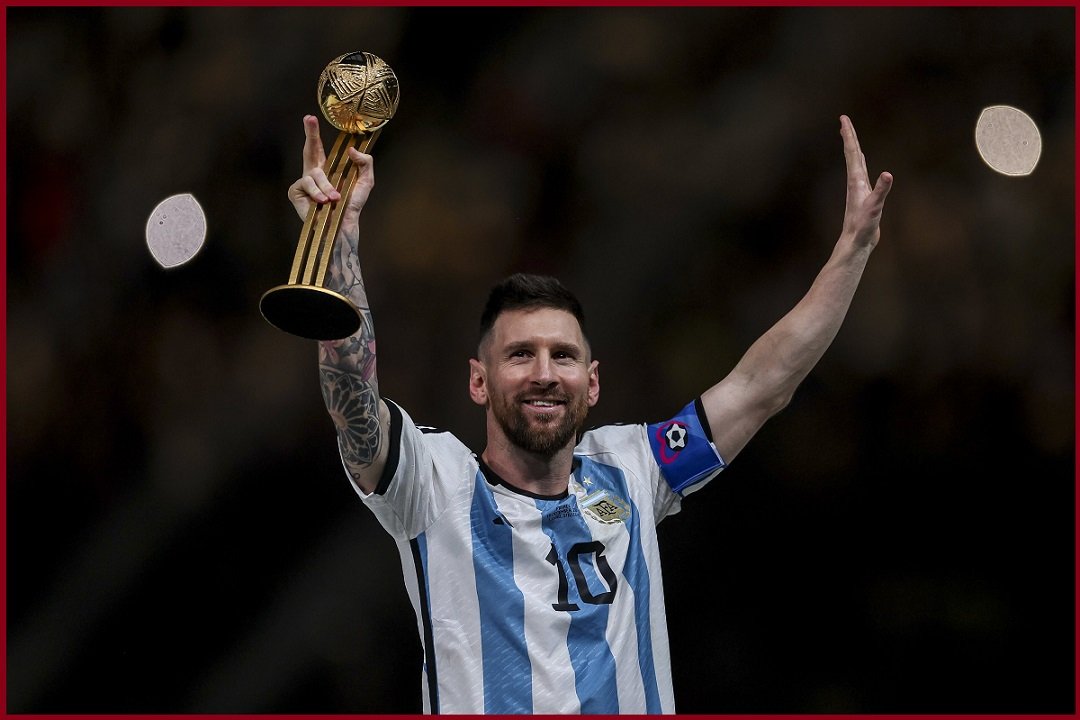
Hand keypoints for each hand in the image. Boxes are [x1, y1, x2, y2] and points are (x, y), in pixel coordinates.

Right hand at [286, 115, 374, 235]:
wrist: (342, 226)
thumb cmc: (352, 206)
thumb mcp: (365, 182)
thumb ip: (365, 164)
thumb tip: (352, 150)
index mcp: (327, 169)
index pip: (319, 148)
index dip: (313, 133)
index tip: (311, 117)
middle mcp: (314, 174)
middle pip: (309, 150)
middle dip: (309, 134)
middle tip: (309, 119)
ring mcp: (304, 183)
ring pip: (313, 173)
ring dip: (326, 186)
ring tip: (334, 198)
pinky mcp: (296, 193)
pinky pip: (306, 184)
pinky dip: (317, 192)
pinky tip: (323, 202)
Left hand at [840, 115, 892, 250]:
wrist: (856, 243)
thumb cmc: (863, 227)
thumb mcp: (874, 208)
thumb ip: (881, 191)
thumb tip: (888, 174)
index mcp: (856, 181)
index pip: (852, 152)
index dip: (849, 135)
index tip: (843, 119)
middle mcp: (855, 182)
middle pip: (851, 154)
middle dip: (849, 136)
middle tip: (844, 120)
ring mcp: (858, 189)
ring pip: (855, 164)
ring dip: (853, 149)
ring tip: (850, 138)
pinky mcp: (863, 196)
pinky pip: (861, 174)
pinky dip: (861, 164)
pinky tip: (861, 165)